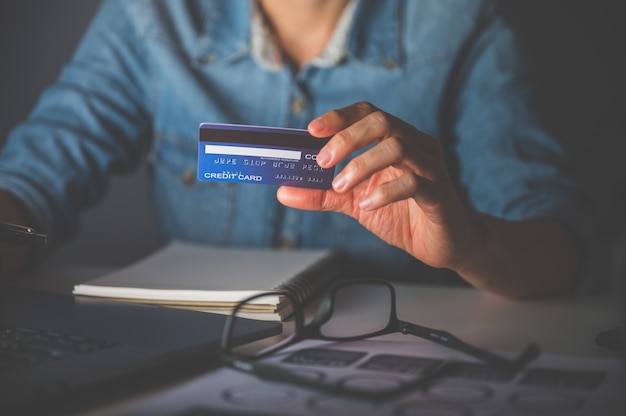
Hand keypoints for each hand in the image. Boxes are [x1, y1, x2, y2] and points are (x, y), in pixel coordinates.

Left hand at [277, 102, 481, 270]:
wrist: (444, 243)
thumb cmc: (403, 215)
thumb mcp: (354, 203)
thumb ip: (321, 195)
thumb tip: (283, 191)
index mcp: (396, 141)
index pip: (368, 113)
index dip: (340, 117)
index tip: (313, 130)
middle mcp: (415, 146)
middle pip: (382, 122)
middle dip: (347, 138)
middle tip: (323, 162)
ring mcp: (430, 167)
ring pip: (398, 147)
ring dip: (362, 165)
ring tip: (341, 187)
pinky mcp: (438, 193)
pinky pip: (413, 182)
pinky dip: (385, 192)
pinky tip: (367, 205)